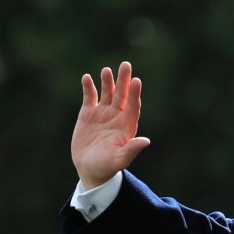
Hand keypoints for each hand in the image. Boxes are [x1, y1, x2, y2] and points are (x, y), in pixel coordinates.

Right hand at [71, 61, 149, 188]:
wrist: (90, 169)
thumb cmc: (108, 166)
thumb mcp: (120, 159)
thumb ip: (131, 149)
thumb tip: (146, 141)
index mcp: (127, 125)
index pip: (133, 105)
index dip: (134, 93)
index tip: (136, 81)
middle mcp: (116, 116)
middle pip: (122, 94)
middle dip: (124, 80)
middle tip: (126, 65)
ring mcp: (103, 113)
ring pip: (107, 93)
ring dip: (107, 82)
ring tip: (106, 70)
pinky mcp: (88, 114)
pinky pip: (89, 97)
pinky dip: (88, 88)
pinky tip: (87, 78)